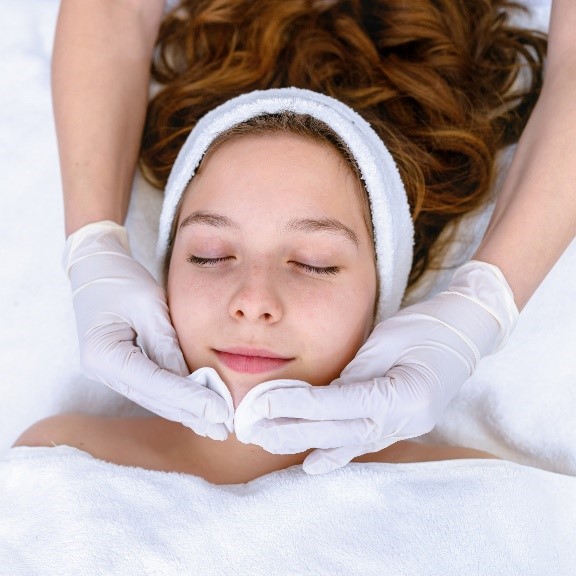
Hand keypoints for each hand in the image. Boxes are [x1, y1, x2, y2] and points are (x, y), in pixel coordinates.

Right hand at [64, 221, 230, 439]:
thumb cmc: (120, 279)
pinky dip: (177, 397)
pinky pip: (152, 387)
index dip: (191, 399)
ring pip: (154, 398)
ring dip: (186, 411)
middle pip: (155, 398)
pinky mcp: (121, 368)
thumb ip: (168, 345)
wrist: (95, 268)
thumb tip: (194, 380)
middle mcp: (102, 370)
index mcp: (103, 353)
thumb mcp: (149, 305)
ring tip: (216, 424)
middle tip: (225, 428)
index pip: (156, 383)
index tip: (220, 412)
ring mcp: (109, 372)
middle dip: (192, 414)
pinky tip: (197, 408)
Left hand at [241, 261, 517, 472]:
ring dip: (305, 442)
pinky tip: (311, 465)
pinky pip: (362, 444)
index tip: (263, 403)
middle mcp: (406, 421)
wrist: (464, 331)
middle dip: (291, 431)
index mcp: (405, 395)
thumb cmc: (426, 327)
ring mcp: (406, 428)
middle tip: (252, 429)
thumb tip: (318, 397)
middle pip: (339, 431)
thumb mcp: (385, 342)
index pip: (340, 405)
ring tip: (267, 441)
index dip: (299, 406)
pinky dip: (336, 454)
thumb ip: (352, 374)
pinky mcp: (400, 427)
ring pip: (347, 442)